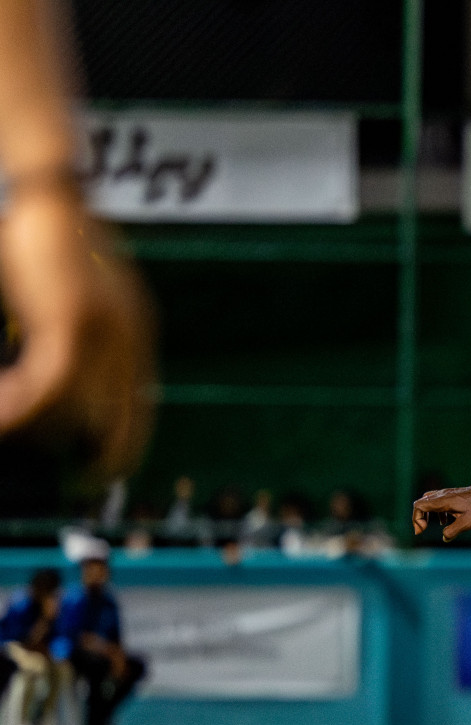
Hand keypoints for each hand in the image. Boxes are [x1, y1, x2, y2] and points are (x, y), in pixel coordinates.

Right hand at [0, 188, 154, 475]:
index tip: (97, 471)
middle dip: (80, 452)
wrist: (46, 188)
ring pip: (74, 409)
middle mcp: (130, 336)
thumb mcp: (68, 293)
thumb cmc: (46, 234)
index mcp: (136, 331)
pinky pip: (47, 388)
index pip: (138, 407)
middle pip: (116, 420)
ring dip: (31, 426)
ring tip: (2, 425)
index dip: (119, 444)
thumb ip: (68, 332)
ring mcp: (106, 331)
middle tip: (48, 463)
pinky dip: (17, 407)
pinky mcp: (72, 322)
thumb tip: (49, 370)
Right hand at [411, 486, 470, 541]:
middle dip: (419, 517)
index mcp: (442, 501)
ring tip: (430, 526)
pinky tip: (444, 522)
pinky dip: (435, 512)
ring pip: (428, 501)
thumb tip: (444, 538)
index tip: (423, 530)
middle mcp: (441, 495)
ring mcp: (446, 494)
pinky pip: (437, 502)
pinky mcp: (451, 495)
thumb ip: (452, 532)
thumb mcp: (466, 523)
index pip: (419, 506)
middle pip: (420, 503)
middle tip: (422, 530)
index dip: (416, 519)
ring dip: (426, 514)